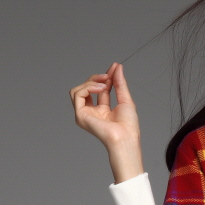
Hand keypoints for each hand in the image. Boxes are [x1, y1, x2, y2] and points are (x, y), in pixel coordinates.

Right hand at [69, 62, 143, 182]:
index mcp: (102, 110)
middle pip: (86, 88)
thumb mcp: (125, 99)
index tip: (114, 67)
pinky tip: (100, 88)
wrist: (125, 137)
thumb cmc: (128, 125)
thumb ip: (119, 83)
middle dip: (96, 78)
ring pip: (77, 90)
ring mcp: (85, 114)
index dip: (105, 77)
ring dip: (90, 82)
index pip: (99, 89)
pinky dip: (87, 87)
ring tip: (103, 83)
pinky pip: (77, 94)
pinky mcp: (80, 115)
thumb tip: (117, 67)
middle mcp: (92, 112)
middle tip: (107, 76)